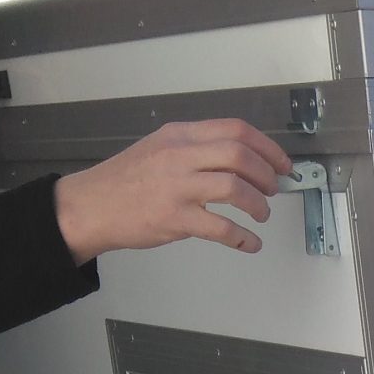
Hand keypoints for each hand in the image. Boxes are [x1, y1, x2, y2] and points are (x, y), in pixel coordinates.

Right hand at [52, 118, 290, 263]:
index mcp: (180, 135)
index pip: (235, 130)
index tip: (281, 163)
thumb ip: (196, 149)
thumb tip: (241, 160)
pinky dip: (243, 238)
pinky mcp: (175, 218)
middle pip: (240, 155)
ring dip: (258, 204)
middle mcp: (180, 156)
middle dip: (267, 174)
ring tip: (261, 213)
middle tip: (273, 189)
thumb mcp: (160, 148)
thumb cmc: (127, 180)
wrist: (92, 205)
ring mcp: (177, 187)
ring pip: (235, 188)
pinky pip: (222, 228)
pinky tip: (250, 243)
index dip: (267, 147)